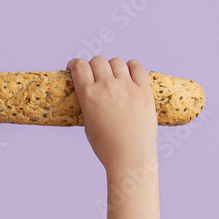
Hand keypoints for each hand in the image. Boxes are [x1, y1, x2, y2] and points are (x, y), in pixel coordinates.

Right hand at [68, 56, 157, 174]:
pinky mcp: (144, 91)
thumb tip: (89, 89)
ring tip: (114, 75)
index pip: (79, 66)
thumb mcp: (87, 122)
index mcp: (89, 95)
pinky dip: (132, 66)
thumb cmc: (106, 146)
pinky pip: (137, 67)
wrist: (130, 158)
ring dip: (113, 66)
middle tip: (96, 75)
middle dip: (94, 66)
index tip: (76, 67)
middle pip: (98, 60)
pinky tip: (130, 71)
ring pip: (117, 62)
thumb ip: (88, 102)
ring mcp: (127, 87)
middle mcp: (107, 87)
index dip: (75, 64)